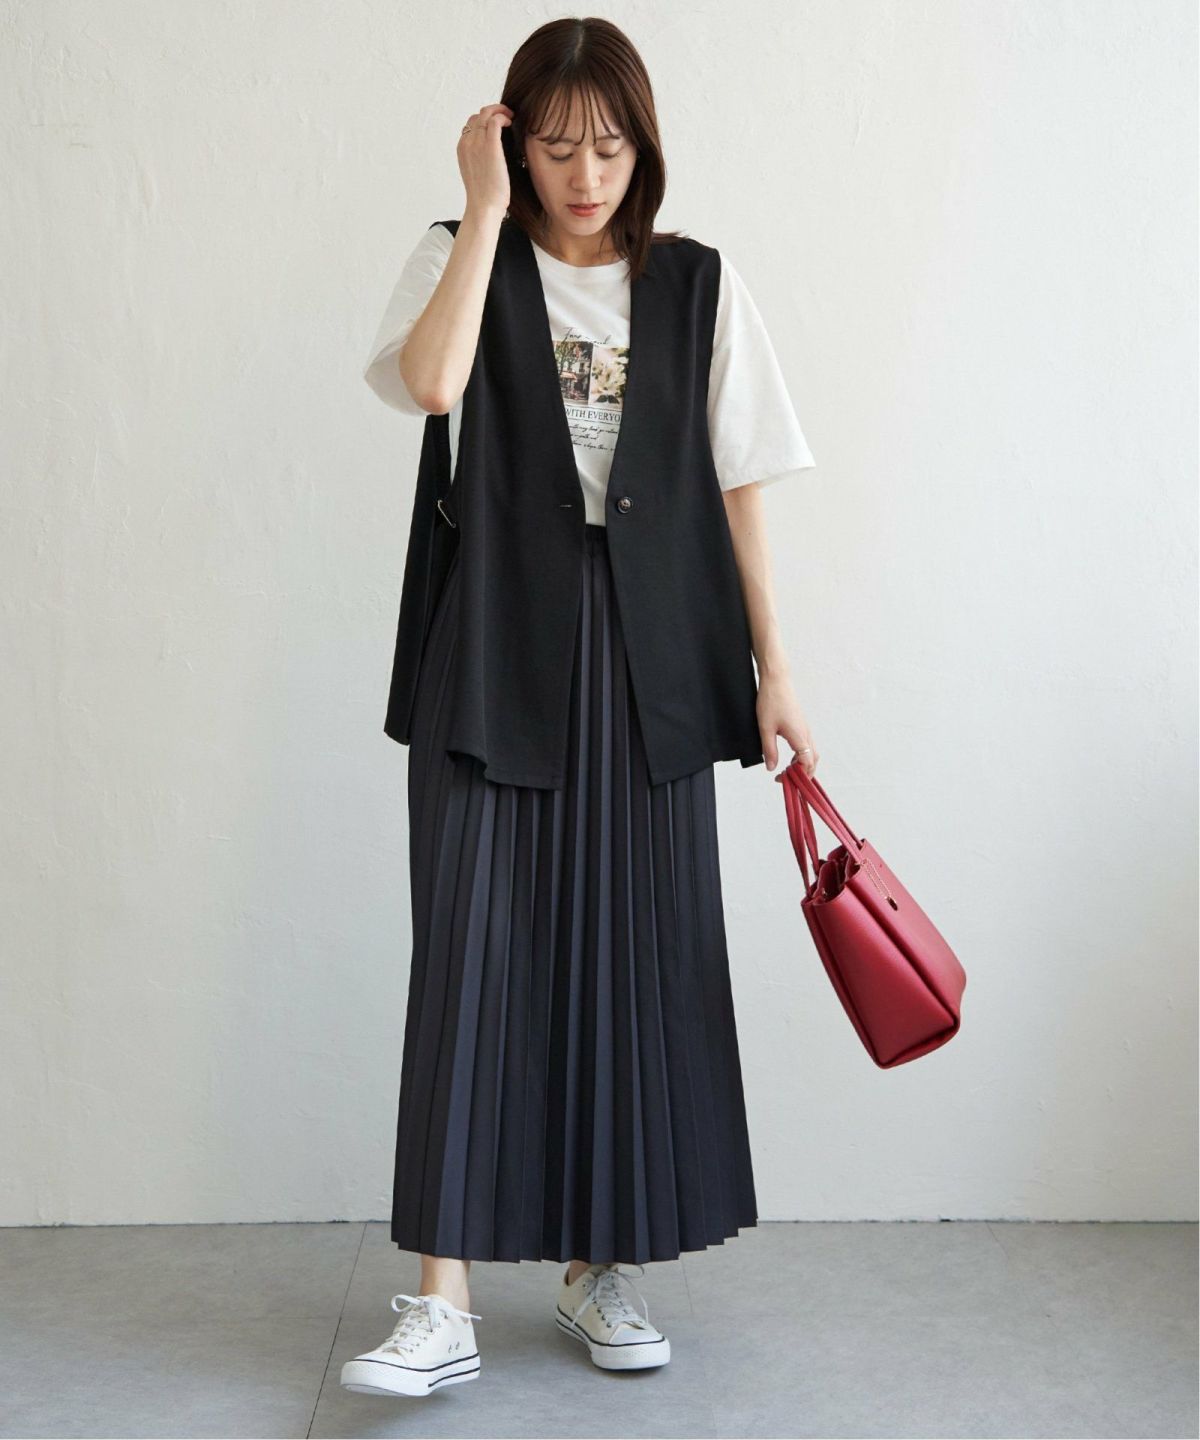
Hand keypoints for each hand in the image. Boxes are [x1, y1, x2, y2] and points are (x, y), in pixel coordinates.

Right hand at [457, 103, 513, 217]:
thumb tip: (494, 154)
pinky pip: (495, 120)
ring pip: (486, 113)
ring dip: (499, 110)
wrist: (484, 207)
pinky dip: (503, 116)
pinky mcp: (490, 147)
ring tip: (510, 116)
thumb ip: (481, 158)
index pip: (471, 124)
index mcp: (462, 148)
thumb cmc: (485, 196)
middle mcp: (467, 142)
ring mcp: (477, 143)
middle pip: (478, 115)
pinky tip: (511, 122)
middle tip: (507, 116)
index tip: (498, 123)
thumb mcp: (477, 173)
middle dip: (493, 111)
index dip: (485, 119)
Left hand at [756, 672, 819, 778]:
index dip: (798, 776)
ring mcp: (805, 729)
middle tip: (787, 780)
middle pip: (813, 761)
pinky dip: (802, 756)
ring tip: (788, 771)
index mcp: (800, 737)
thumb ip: (769, 750)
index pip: (807, 764)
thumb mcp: (765, 728)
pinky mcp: (802, 725)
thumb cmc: (771, 701)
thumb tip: (772, 768)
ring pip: (811, 753)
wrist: (777, 680)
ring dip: (803, 765)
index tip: (784, 780)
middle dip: (803, 774)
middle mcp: (806, 734)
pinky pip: (807, 745)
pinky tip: (790, 757)